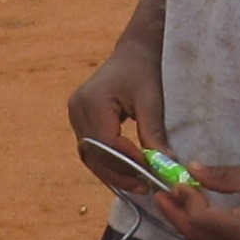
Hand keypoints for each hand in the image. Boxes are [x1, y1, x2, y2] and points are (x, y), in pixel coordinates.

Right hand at [67, 42, 166, 188]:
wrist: (134, 52)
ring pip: (91, 156)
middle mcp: (77, 109)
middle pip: (95, 154)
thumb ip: (154, 134)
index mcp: (91, 100)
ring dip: (113, 173)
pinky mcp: (79, 120)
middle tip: (145, 186)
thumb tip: (165, 166)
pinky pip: (92, 150)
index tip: (149, 174)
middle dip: (120, 174)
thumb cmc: (144, 71)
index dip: (126, 162)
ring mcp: (75, 115)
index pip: (106, 143)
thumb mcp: (151, 101)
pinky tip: (127, 172)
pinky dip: (108, 164)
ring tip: (138, 183)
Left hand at [148, 160, 239, 239]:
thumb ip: (219, 177)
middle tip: (162, 196)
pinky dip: (203, 237)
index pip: (202, 221)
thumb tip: (190, 170)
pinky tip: (195, 220)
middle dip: (177, 216)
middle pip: (199, 238)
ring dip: (187, 228)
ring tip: (174, 206)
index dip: (185, 202)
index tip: (178, 183)